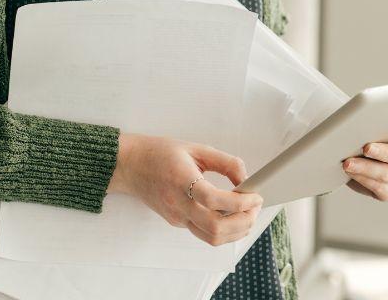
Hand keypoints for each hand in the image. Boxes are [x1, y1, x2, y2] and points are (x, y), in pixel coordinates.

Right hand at [109, 133, 262, 245]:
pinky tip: (233, 216)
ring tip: (248, 214)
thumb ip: (225, 163)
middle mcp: (177, 204)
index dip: (240, 202)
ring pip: (211, 238)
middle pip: (215, 227)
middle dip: (243, 221)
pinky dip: (225, 229)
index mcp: (181, 180)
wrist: (131, 166)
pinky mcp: (177, 223)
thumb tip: (246, 180)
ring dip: (236, 231)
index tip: (255, 196)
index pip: (213, 200)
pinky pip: (205, 233)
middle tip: (256, 207)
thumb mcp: (197, 148)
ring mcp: (176, 217)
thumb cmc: (161, 154)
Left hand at [343, 123, 387, 201]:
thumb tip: (364, 120)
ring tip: (349, 162)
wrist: (357, 156)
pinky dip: (364, 179)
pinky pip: (380, 188)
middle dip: (383, 152)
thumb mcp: (376, 126)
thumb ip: (379, 122)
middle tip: (366, 147)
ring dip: (367, 168)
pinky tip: (352, 172)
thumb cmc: (370, 135)